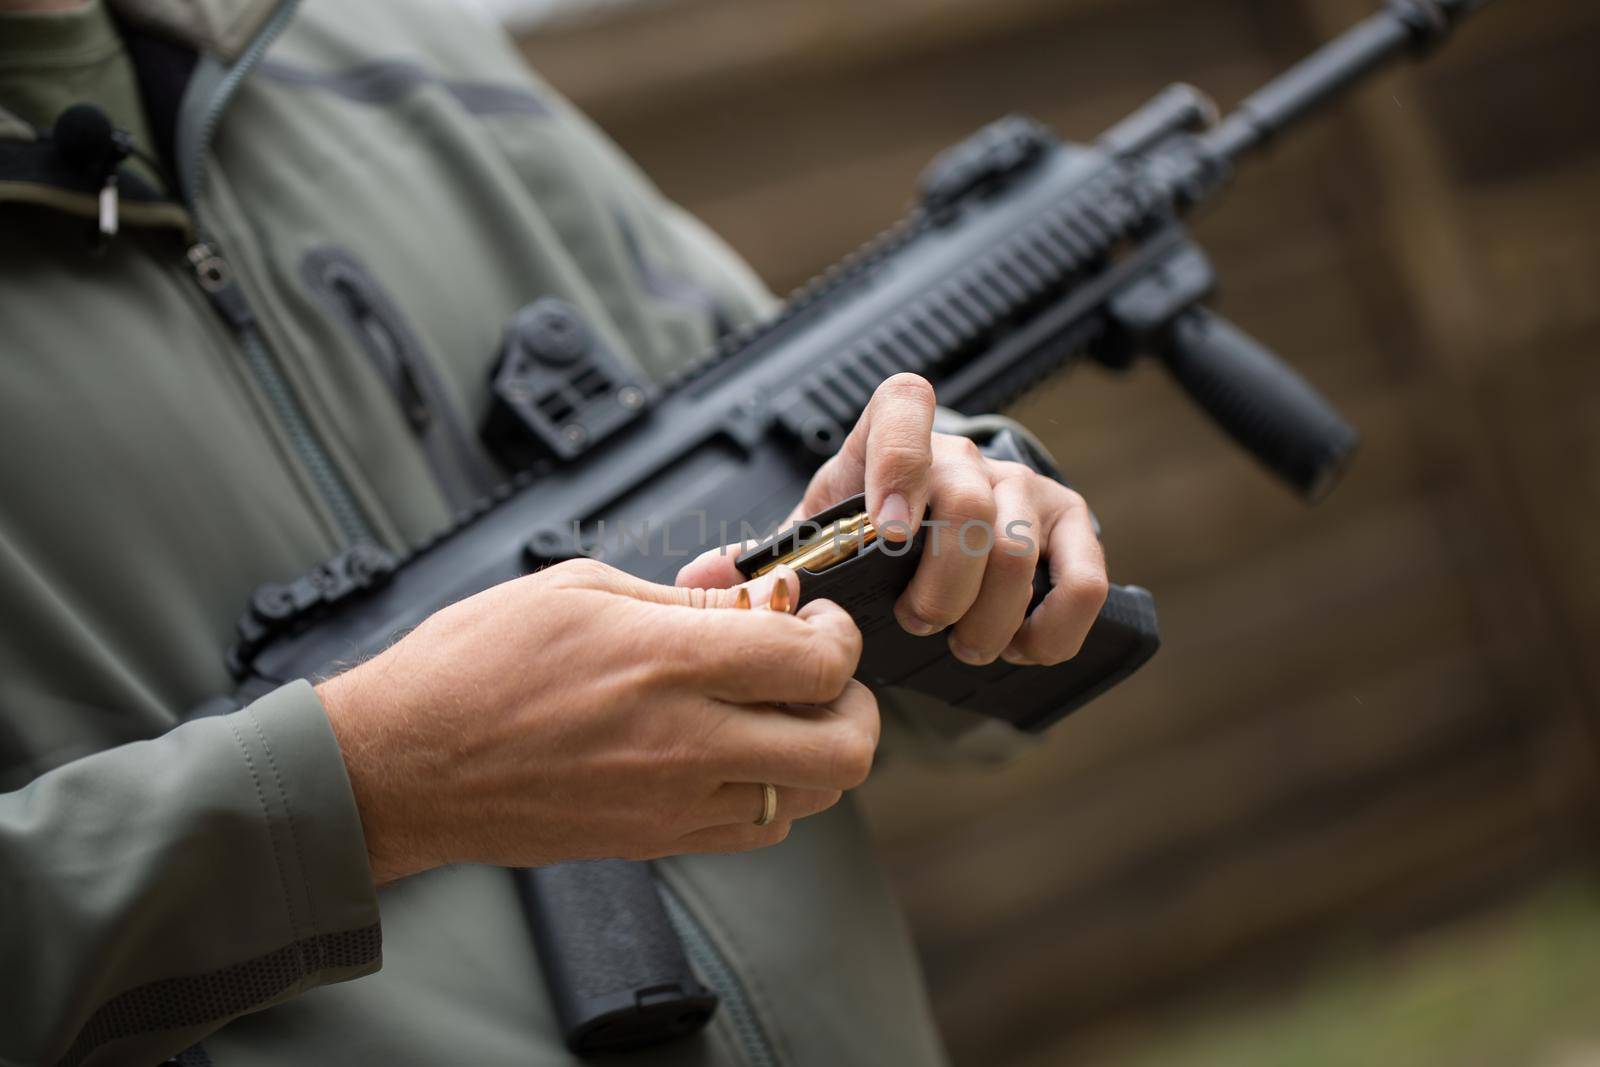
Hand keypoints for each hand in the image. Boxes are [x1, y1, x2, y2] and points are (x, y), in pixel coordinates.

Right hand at [317, 559, 876, 885]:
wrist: (403, 763)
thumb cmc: (473, 666)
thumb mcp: (580, 587)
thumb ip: (683, 594)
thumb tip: (750, 587)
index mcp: (668, 661)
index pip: (818, 662)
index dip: (840, 634)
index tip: (818, 620)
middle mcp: (685, 740)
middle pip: (844, 748)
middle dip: (855, 704)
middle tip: (823, 675)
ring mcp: (674, 802)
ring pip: (811, 798)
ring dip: (816, 750)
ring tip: (778, 712)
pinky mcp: (656, 840)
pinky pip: (757, 830)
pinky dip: (772, 792)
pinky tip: (736, 754)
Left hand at [678, 373, 1106, 666]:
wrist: (931, 548)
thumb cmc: (865, 544)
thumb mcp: (814, 543)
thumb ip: (763, 561)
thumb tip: (698, 583)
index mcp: (886, 446)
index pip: (903, 404)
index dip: (901, 459)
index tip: (889, 532)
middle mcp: (962, 456)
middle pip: (968, 501)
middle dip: (943, 581)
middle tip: (920, 624)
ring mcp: (1022, 486)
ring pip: (1020, 545)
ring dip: (990, 614)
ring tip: (965, 649)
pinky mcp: (1069, 525)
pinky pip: (1082, 572)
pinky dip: (1056, 623)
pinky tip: (1023, 648)